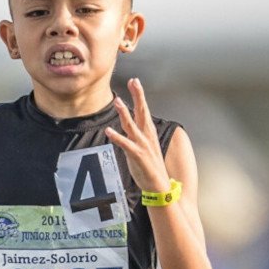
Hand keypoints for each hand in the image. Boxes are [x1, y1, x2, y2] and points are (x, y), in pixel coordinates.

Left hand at [104, 78, 168, 193]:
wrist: (159, 186)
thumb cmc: (150, 168)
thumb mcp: (143, 148)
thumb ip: (134, 136)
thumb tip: (126, 126)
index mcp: (149, 134)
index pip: (144, 110)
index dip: (139, 96)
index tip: (135, 81)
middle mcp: (147, 137)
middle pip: (142, 112)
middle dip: (138, 96)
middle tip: (134, 81)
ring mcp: (143, 146)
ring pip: (132, 126)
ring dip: (124, 113)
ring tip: (117, 101)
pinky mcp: (138, 156)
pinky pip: (126, 145)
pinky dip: (117, 137)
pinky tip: (109, 131)